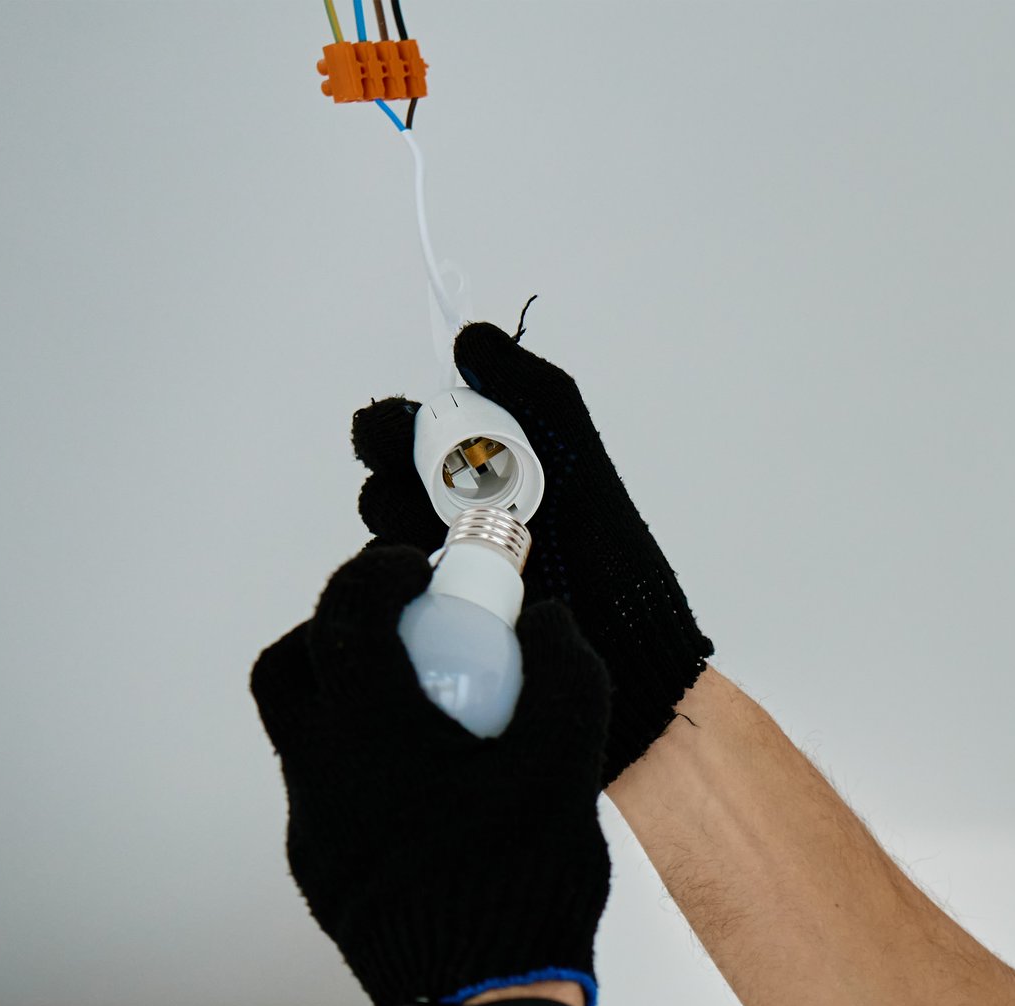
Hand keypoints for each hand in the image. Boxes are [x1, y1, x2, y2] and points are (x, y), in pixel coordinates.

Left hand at [250, 540, 614, 1005]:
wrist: (483, 1002)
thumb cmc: (524, 886)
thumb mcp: (566, 766)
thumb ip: (564, 678)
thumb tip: (548, 624)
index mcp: (371, 738)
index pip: (344, 617)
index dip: (375, 574)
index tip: (415, 569)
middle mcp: (321, 777)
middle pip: (290, 667)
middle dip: (340, 630)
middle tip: (403, 629)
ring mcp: (314, 830)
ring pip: (305, 736)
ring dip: (351, 701)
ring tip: (425, 710)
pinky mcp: (323, 873)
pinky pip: (329, 793)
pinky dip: (366, 766)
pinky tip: (431, 788)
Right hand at [352, 322, 714, 788]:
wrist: (635, 660)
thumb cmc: (615, 565)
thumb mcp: (583, 469)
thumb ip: (537, 395)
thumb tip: (472, 336)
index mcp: (487, 473)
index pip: (407, 433)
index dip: (395, 429)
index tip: (409, 439)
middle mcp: (456, 520)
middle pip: (381, 481)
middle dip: (391, 478)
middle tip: (423, 497)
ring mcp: (443, 576)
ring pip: (379, 537)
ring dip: (396, 532)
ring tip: (441, 548)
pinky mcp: (437, 628)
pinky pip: (388, 598)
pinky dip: (398, 588)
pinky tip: (433, 594)